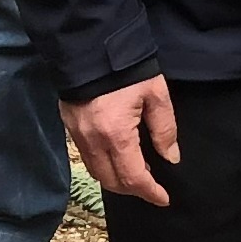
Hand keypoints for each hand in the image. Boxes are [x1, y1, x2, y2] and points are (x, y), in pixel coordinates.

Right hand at [66, 78, 179, 207]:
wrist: (90, 43)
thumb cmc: (127, 68)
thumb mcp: (155, 94)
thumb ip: (164, 129)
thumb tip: (170, 157)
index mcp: (116, 135)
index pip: (133, 178)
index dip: (150, 192)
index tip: (164, 198)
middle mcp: (92, 141)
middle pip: (111, 182)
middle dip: (133, 189)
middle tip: (152, 185)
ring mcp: (77, 135)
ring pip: (96, 172)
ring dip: (117, 179)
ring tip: (137, 170)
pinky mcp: (70, 126)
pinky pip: (87, 157)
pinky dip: (104, 165)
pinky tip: (118, 155)